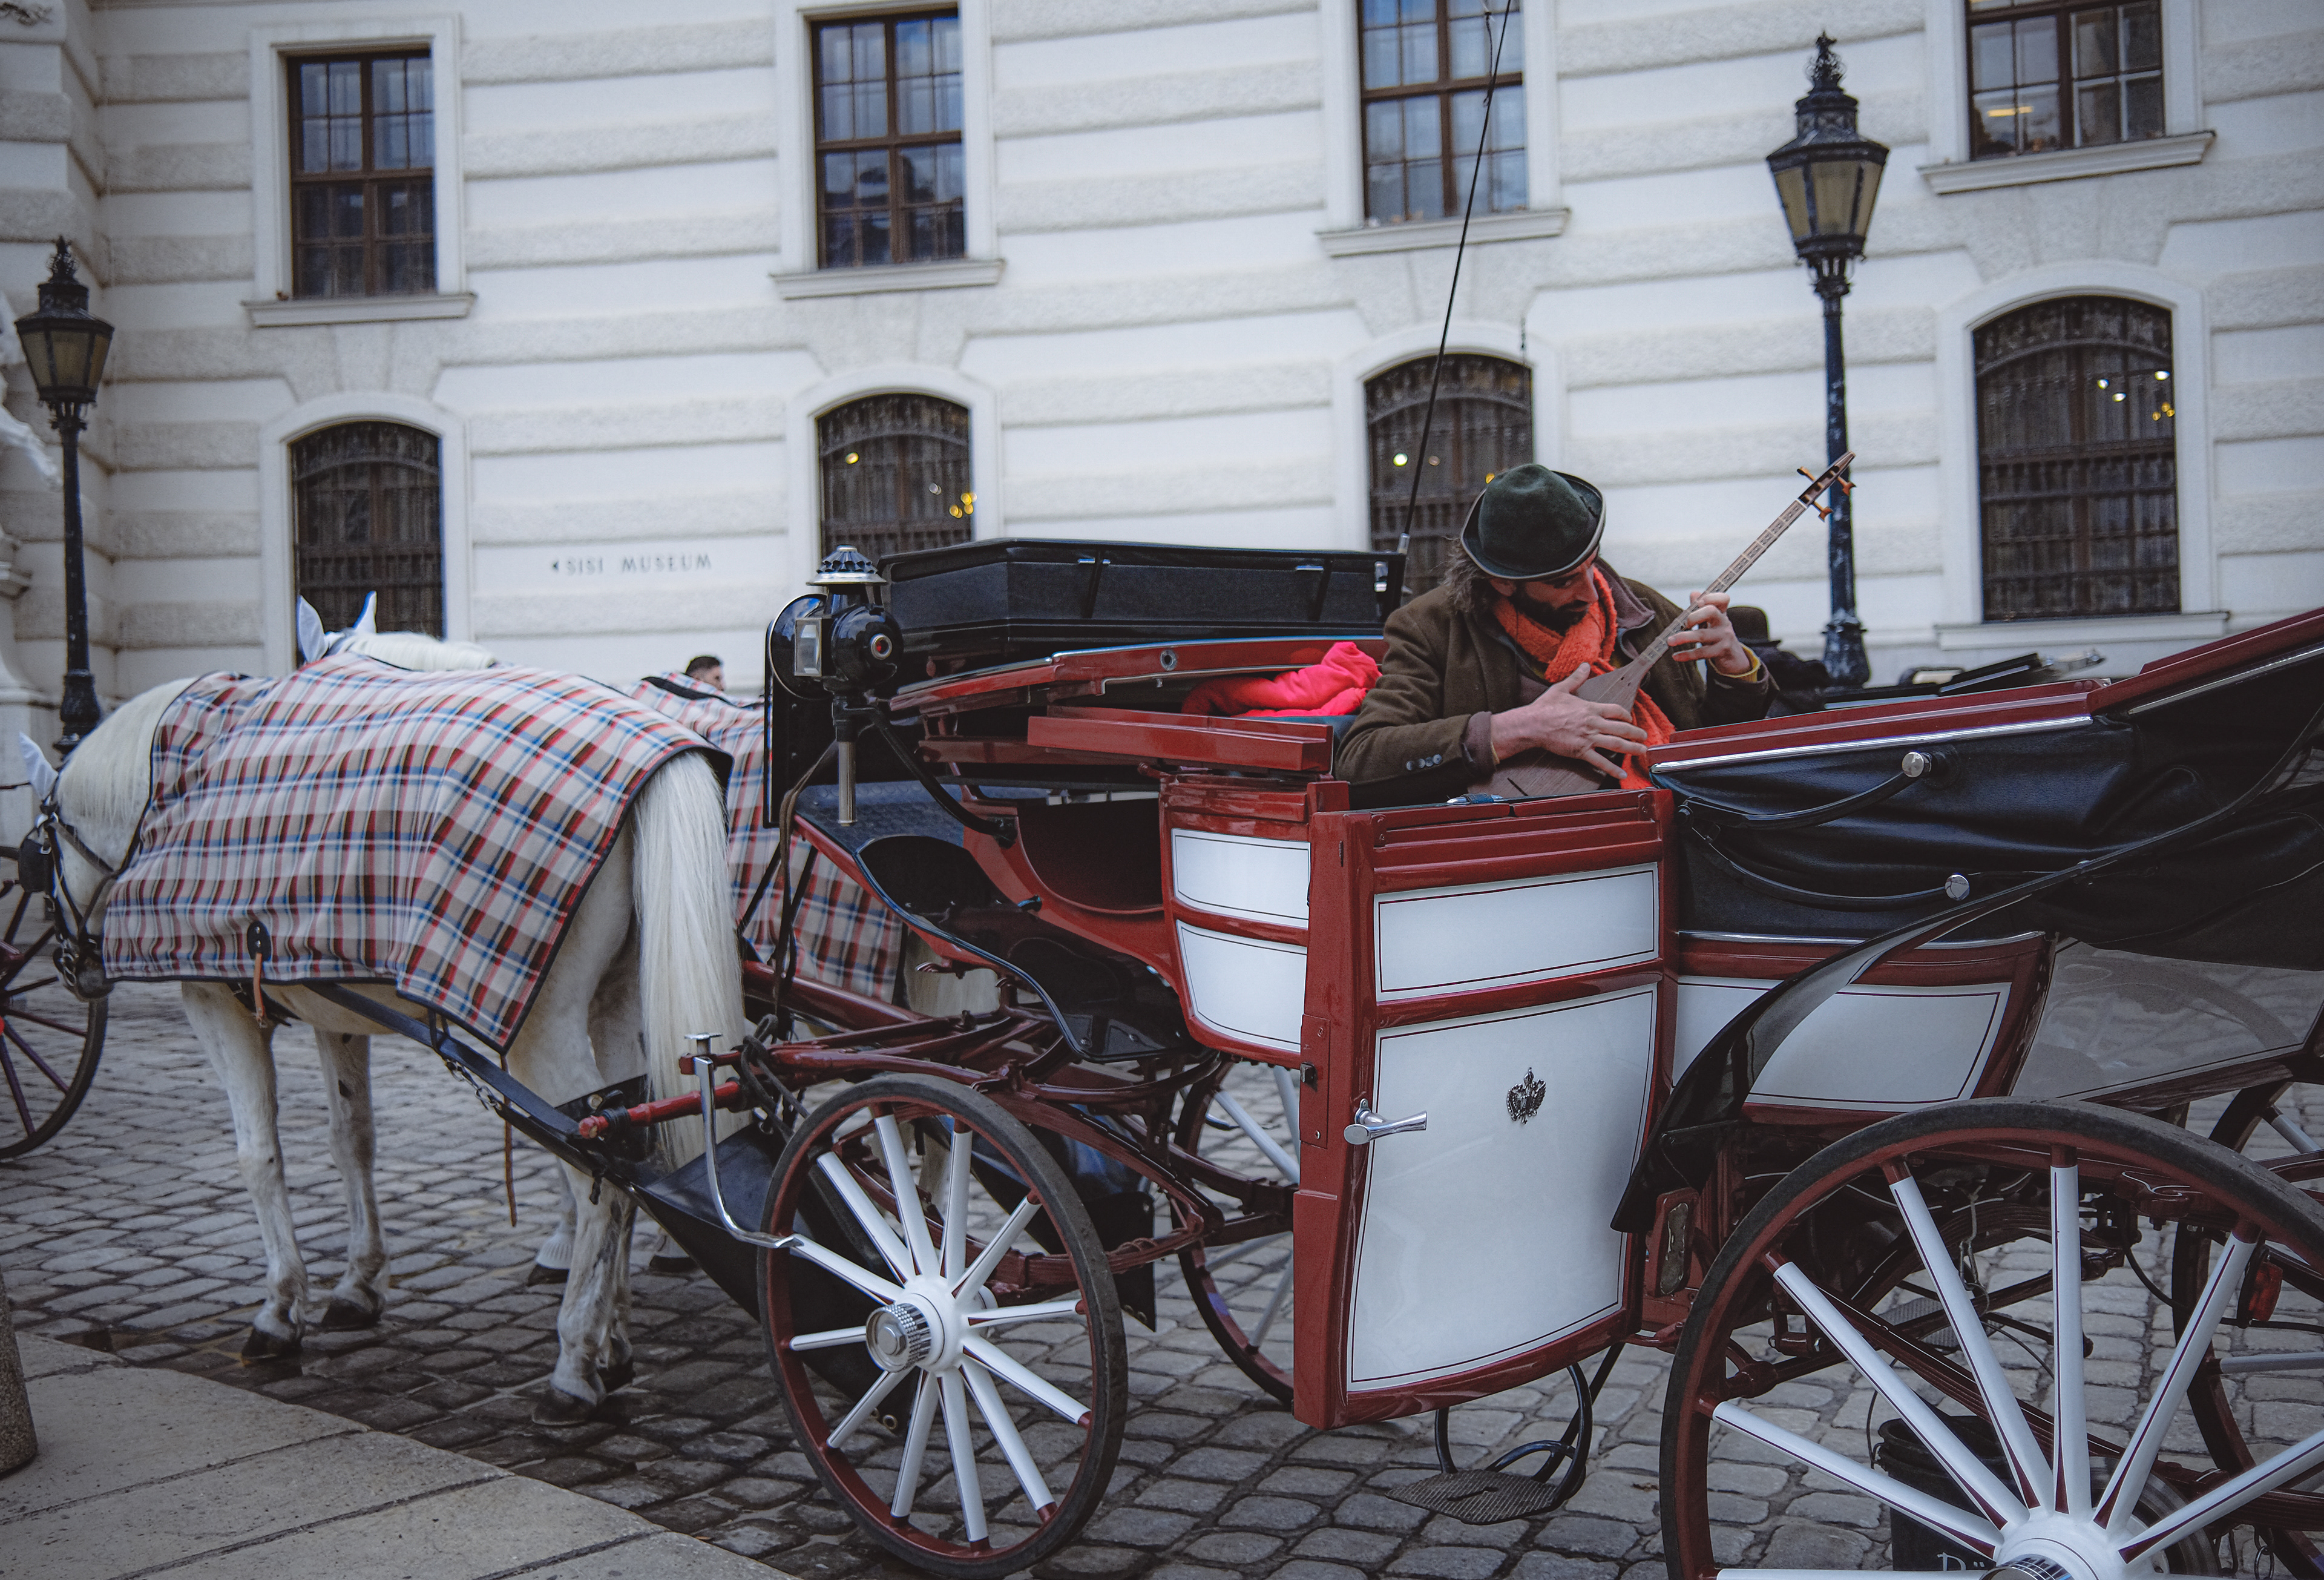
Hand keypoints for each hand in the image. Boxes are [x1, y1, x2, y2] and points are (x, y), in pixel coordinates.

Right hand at [1489, 664, 1648, 778]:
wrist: (1532, 725)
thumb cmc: (1545, 707)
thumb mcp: (1561, 689)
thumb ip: (1576, 678)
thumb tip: (1585, 665)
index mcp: (1591, 708)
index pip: (1616, 710)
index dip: (1626, 714)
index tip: (1629, 718)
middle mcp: (1593, 723)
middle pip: (1622, 728)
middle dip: (1636, 733)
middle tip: (1644, 737)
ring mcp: (1588, 738)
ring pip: (1616, 744)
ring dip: (1632, 748)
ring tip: (1642, 751)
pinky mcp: (1581, 751)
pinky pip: (1600, 761)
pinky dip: (1612, 769)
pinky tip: (1622, 774)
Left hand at [1666, 591, 1754, 675]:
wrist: (1732, 656)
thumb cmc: (1716, 635)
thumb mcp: (1710, 621)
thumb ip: (1700, 608)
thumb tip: (1694, 593)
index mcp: (1721, 612)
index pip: (1722, 599)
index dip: (1711, 597)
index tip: (1699, 601)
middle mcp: (1724, 622)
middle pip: (1710, 611)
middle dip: (1694, 615)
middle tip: (1684, 623)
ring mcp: (1724, 637)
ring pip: (1702, 635)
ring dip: (1683, 637)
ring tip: (1670, 641)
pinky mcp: (1721, 651)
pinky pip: (1702, 652)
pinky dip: (1687, 655)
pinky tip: (1676, 656)